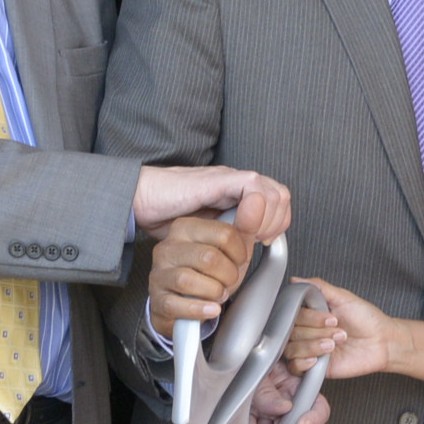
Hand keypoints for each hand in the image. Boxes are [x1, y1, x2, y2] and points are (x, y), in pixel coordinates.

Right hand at [132, 164, 291, 244]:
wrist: (143, 198)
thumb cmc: (170, 215)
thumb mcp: (210, 231)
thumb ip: (232, 233)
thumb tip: (252, 244)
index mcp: (238, 192)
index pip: (278, 201)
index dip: (278, 223)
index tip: (263, 243)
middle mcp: (237, 181)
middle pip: (280, 196)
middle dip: (276, 225)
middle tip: (255, 246)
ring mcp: (230, 177)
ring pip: (272, 193)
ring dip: (266, 222)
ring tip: (245, 243)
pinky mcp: (218, 179)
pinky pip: (254, 188)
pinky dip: (255, 211)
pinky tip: (238, 232)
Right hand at [145, 214, 251, 332]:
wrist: (187, 304)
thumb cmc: (208, 274)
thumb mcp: (230, 250)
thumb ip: (245, 226)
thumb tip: (257, 199)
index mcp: (185, 227)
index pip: (224, 233)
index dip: (240, 253)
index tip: (238, 261)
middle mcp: (168, 247)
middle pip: (209, 258)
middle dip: (228, 275)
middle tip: (229, 280)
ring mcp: (159, 273)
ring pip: (189, 280)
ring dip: (214, 292)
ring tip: (218, 294)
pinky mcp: (157, 299)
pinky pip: (178, 305)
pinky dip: (200, 310)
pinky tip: (210, 308)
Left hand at [242, 359, 330, 423]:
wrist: (228, 358)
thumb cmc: (249, 357)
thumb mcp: (260, 370)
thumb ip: (270, 390)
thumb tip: (283, 407)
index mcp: (295, 385)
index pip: (316, 405)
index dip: (314, 417)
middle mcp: (284, 400)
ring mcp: (267, 410)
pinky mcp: (251, 416)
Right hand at [289, 280, 399, 379]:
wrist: (381, 342)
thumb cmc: (366, 319)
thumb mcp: (342, 297)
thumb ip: (318, 287)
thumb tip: (295, 279)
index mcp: (310, 314)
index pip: (291, 314)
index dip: (310, 317)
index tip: (331, 317)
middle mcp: (306, 331)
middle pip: (291, 332)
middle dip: (317, 331)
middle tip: (338, 330)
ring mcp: (308, 350)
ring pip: (291, 349)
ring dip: (314, 345)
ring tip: (335, 343)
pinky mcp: (313, 368)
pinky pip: (294, 367)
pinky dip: (303, 362)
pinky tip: (318, 358)